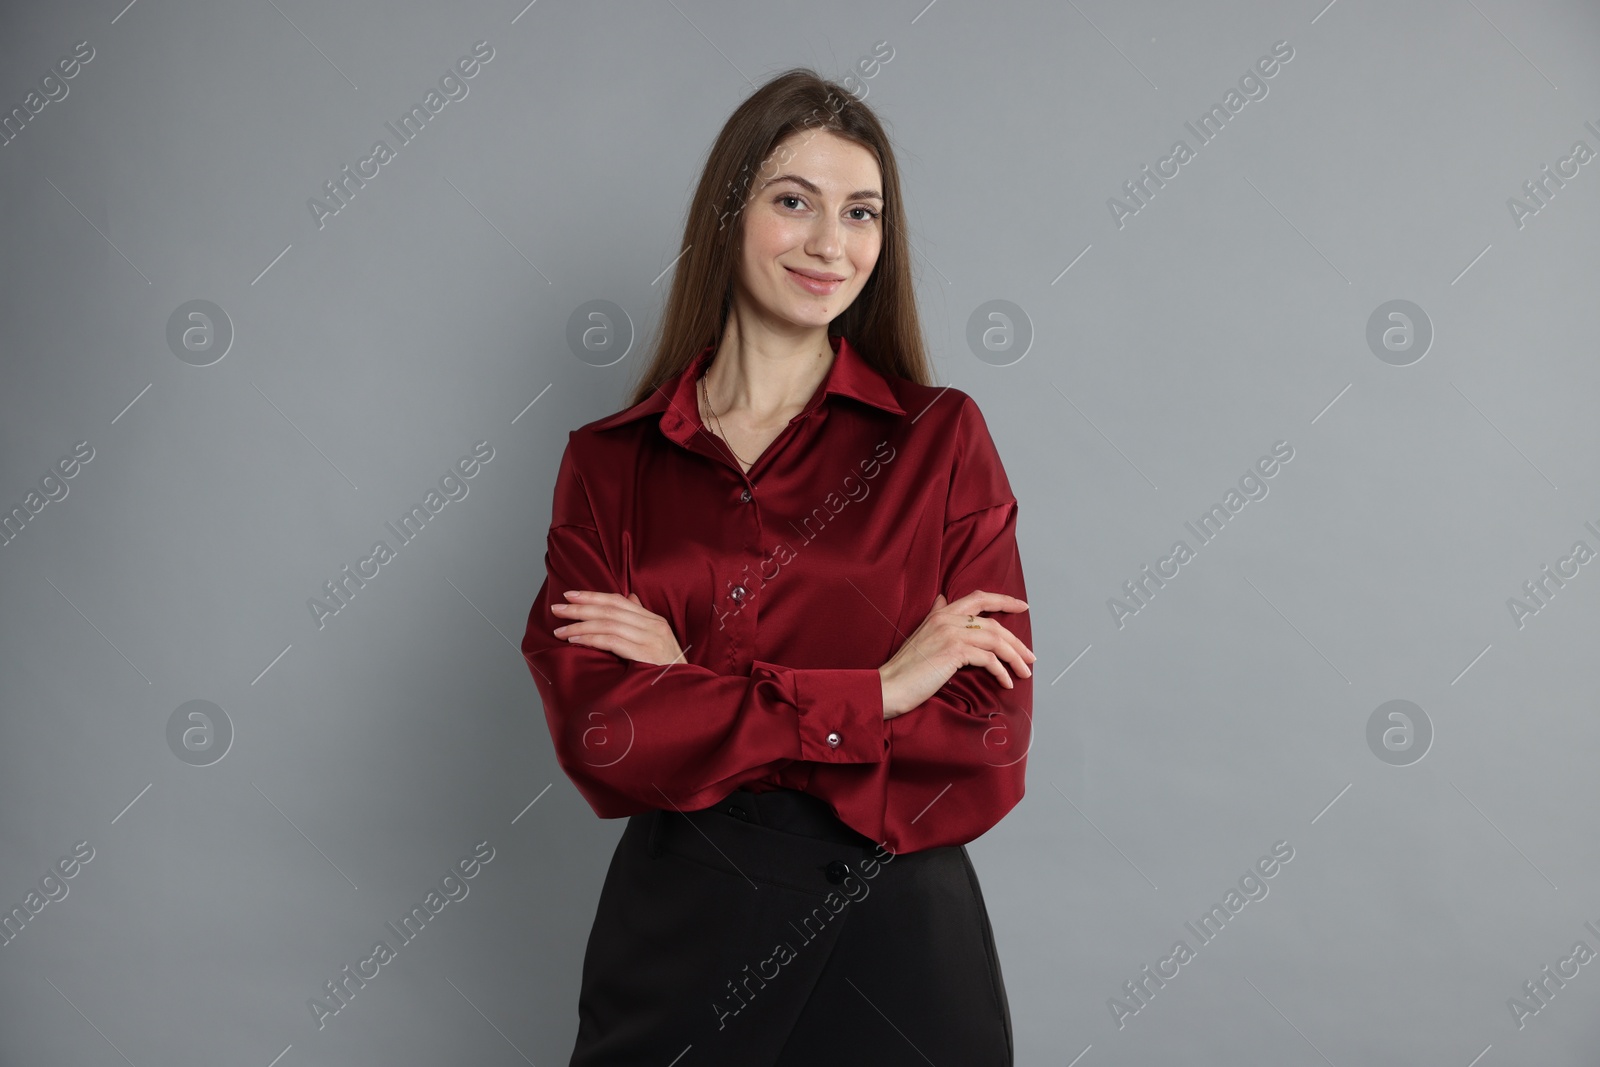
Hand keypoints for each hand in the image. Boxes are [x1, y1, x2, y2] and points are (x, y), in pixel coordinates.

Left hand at [551, 590, 685, 665]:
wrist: (687, 694)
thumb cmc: (667, 672)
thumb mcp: (655, 643)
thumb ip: (641, 621)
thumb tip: (629, 598)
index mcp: (654, 621)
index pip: (619, 601)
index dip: (593, 596)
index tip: (570, 595)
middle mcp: (654, 626)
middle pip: (610, 610)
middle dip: (580, 608)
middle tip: (556, 608)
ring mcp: (651, 639)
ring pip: (608, 624)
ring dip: (580, 625)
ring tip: (560, 630)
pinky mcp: (645, 654)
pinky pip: (612, 641)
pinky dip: (591, 638)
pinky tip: (575, 640)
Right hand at [878, 591, 1034, 718]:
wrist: (889, 686)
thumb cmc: (905, 669)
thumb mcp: (920, 636)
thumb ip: (934, 617)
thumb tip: (942, 600)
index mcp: (940, 614)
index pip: (978, 598)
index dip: (1003, 600)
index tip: (1022, 606)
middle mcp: (946, 619)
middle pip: (993, 623)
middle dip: (1016, 641)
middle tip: (1030, 656)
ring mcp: (950, 633)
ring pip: (995, 640)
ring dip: (1014, 658)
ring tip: (1024, 672)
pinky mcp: (954, 651)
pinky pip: (989, 659)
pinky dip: (1001, 671)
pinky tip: (1006, 682)